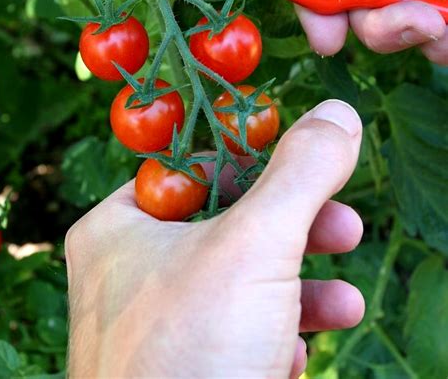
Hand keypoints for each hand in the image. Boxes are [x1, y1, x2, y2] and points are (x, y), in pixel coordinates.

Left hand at [66, 100, 364, 377]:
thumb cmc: (191, 356)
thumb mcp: (254, 246)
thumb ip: (298, 173)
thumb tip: (336, 114)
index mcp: (120, 226)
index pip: (198, 165)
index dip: (260, 156)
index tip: (310, 158)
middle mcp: (132, 270)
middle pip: (231, 221)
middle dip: (299, 226)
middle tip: (346, 224)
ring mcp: (159, 324)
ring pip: (244, 279)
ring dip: (303, 283)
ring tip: (345, 299)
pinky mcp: (188, 368)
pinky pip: (240, 331)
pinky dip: (280, 333)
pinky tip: (302, 353)